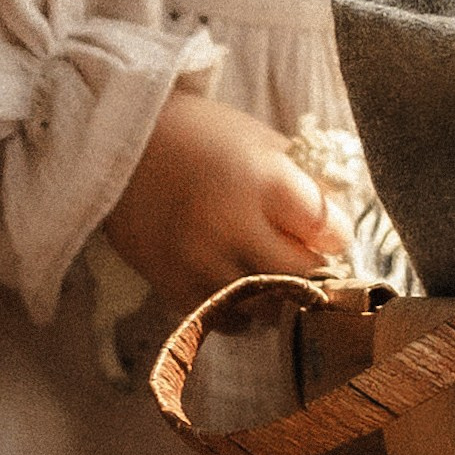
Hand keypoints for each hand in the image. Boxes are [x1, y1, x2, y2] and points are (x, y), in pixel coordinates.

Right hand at [104, 88, 345, 310]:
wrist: (115, 141)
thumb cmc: (199, 134)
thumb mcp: (260, 139)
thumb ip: (302, 180)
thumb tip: (339, 223)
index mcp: (260, 180)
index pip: (327, 229)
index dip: (338, 235)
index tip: (333, 234)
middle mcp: (231, 226)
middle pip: (302, 277)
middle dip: (317, 273)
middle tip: (313, 263)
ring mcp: (198, 261)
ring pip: (266, 308)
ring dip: (281, 299)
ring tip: (279, 279)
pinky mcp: (171, 284)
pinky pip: (224, 320)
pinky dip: (242, 313)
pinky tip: (243, 291)